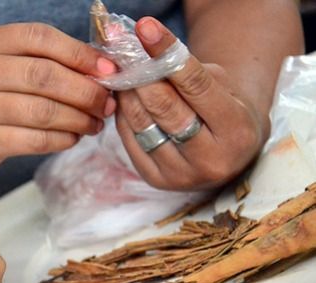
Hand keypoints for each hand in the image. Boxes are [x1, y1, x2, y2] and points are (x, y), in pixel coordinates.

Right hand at [0, 22, 117, 177]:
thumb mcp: (1, 65)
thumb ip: (41, 61)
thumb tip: (101, 70)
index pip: (39, 38)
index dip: (79, 53)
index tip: (108, 71)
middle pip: (44, 76)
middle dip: (85, 91)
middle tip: (107, 104)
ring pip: (42, 111)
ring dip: (78, 119)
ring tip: (95, 123)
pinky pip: (33, 140)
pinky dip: (61, 140)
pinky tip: (73, 138)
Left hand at [114, 17, 262, 189]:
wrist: (229, 152)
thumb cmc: (225, 108)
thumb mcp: (220, 85)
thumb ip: (186, 71)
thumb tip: (142, 46)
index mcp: (236, 130)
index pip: (196, 85)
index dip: (167, 54)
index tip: (146, 29)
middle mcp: (211, 159)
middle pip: (165, 108)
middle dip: (140, 75)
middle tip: (124, 53)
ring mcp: (182, 175)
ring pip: (143, 126)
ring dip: (126, 94)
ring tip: (119, 72)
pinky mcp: (157, 180)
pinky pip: (131, 141)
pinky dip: (123, 116)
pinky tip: (121, 98)